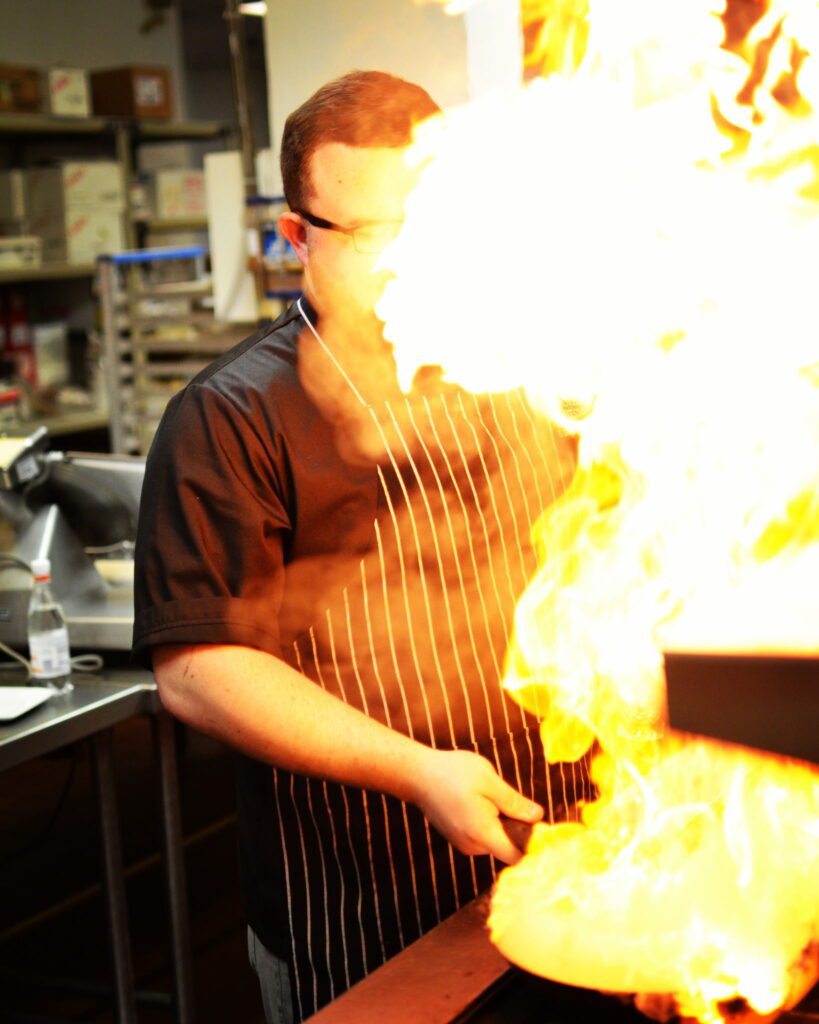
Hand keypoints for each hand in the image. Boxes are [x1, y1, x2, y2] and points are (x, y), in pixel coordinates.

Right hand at [410, 748, 542, 864]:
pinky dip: (488, 823)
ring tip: (489, 797)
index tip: (545, 832)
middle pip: (507, 848)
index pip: (517, 857)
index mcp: (483, 833)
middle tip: (514, 802)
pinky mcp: (457, 837)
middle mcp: (472, 845)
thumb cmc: (453, 773)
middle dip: (516, 829)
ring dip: (501, 824)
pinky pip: (482, 836)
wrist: (417, 774)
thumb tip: (539, 817)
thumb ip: (514, 802)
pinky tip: (478, 801)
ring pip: (495, 840)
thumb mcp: (489, 780)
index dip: (533, 847)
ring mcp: (463, 843)